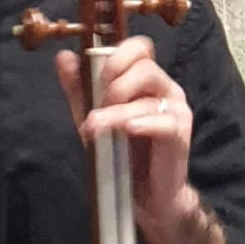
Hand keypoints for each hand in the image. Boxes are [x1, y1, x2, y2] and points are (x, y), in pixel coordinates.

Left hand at [55, 36, 195, 241]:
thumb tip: (63, 57)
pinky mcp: (180, 135)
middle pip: (145, 66)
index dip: (117, 56)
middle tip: (96, 109)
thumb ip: (80, 88)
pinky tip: (128, 131)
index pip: (140, 47)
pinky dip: (142, 124)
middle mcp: (166, 89)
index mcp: (147, 80)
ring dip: (115, 112)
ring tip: (95, 130)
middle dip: (114, 86)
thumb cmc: (122, 154)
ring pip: (148, 96)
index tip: (98, 77)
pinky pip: (163, 121)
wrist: (145, 196)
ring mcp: (177, 111)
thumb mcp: (93, 117)